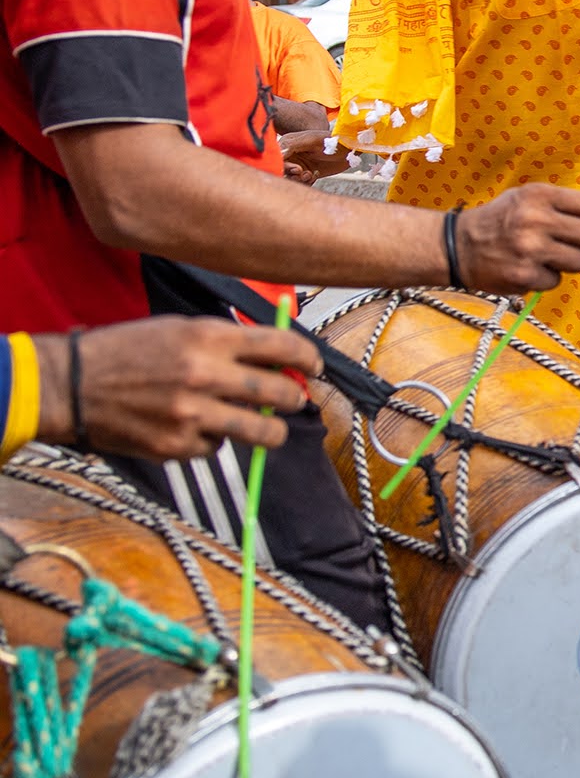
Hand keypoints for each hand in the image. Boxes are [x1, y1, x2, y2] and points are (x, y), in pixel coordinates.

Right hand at [37, 318, 319, 458]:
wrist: (68, 384)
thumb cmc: (125, 352)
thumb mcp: (179, 329)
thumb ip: (228, 343)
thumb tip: (278, 359)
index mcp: (207, 338)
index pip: (282, 345)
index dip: (308, 358)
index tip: (314, 367)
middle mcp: (204, 374)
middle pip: (282, 392)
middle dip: (295, 397)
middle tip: (293, 399)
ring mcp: (191, 414)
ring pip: (263, 431)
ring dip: (272, 430)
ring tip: (267, 427)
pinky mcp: (176, 446)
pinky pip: (218, 448)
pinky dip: (213, 441)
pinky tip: (194, 428)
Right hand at [281, 129, 348, 184]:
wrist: (350, 148)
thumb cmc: (333, 140)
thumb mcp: (313, 140)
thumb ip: (293, 145)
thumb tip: (278, 152)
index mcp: (288, 143)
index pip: (277, 157)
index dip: (284, 165)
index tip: (298, 169)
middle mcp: (291, 153)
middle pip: (281, 169)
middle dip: (291, 174)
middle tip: (304, 173)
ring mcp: (298, 163)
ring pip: (289, 177)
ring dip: (299, 179)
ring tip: (311, 174)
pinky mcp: (307, 172)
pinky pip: (300, 182)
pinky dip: (306, 182)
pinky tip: (314, 175)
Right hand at [456, 184, 579, 292]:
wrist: (459, 245)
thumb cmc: (504, 219)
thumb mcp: (532, 199)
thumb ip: (572, 203)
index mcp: (540, 195)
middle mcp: (535, 220)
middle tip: (573, 244)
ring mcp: (529, 249)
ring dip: (570, 262)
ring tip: (549, 255)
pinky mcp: (523, 275)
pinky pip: (556, 280)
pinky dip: (547, 277)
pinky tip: (529, 267)